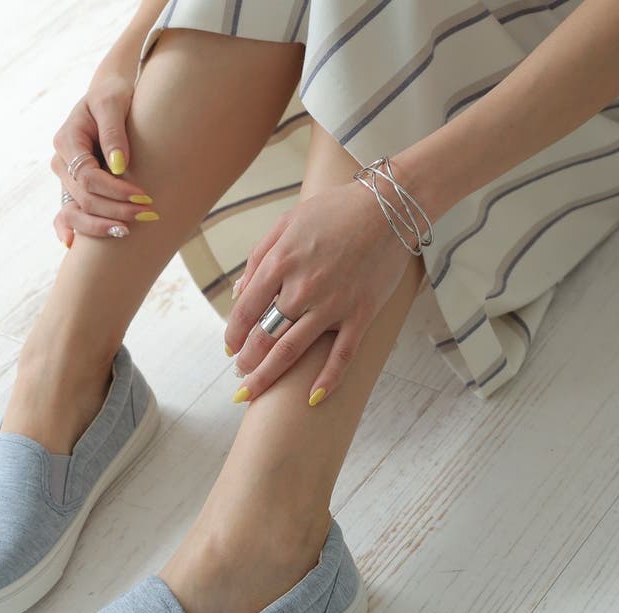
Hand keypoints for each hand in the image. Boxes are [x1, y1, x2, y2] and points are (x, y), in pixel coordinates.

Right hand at [50, 51, 157, 245]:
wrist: (109, 97)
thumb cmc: (113, 95)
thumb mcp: (113, 103)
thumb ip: (114, 132)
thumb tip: (118, 166)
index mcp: (67, 140)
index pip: (88, 177)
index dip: (115, 191)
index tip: (143, 196)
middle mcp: (62, 162)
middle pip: (84, 198)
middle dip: (116, 210)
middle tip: (148, 214)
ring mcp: (65, 178)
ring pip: (76, 211)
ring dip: (101, 225)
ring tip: (128, 232)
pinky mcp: (74, 188)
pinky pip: (66, 213)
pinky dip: (70, 229)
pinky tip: (73, 246)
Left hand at [223, 179, 413, 405]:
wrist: (389, 206)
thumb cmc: (334, 211)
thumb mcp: (286, 223)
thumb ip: (258, 259)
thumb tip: (238, 294)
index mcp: (280, 263)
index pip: (246, 311)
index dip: (233, 335)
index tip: (229, 348)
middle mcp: (302, 288)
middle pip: (264, 337)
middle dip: (247, 362)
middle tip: (239, 376)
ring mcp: (332, 305)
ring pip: (292, 351)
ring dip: (268, 376)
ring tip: (253, 391)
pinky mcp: (360, 315)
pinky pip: (342, 356)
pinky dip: (327, 380)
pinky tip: (312, 400)